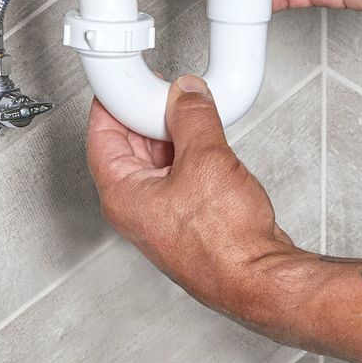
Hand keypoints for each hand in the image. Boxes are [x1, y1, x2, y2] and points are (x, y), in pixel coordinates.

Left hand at [86, 75, 297, 323]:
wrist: (261, 279)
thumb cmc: (226, 244)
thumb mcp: (205, 159)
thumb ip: (192, 117)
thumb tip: (186, 93)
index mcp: (121, 194)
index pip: (100, 135)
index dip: (112, 103)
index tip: (124, 83)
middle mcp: (134, 207)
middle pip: (126, 145)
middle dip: (145, 114)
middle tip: (163, 92)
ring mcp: (159, 214)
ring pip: (153, 159)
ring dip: (169, 133)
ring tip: (189, 112)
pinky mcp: (185, 217)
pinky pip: (175, 173)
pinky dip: (185, 151)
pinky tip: (204, 139)